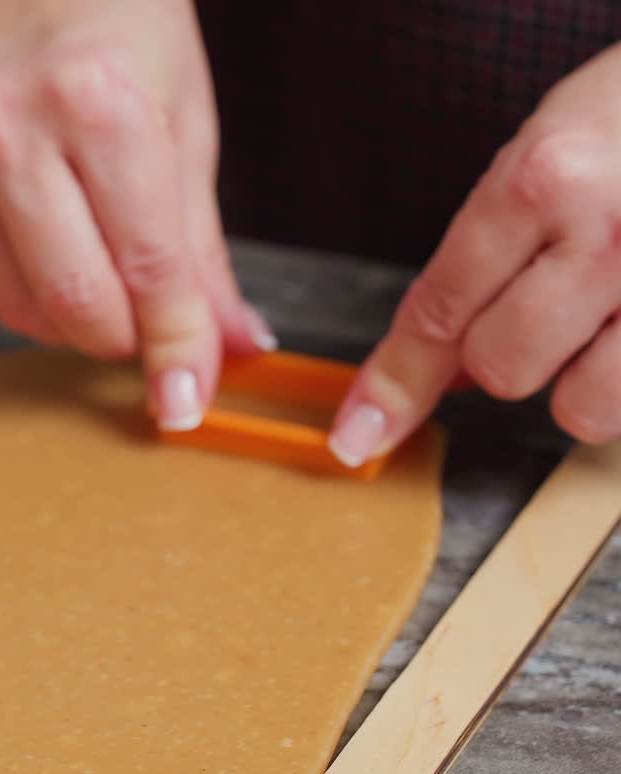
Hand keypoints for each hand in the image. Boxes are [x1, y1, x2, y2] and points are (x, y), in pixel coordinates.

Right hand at [0, 0, 274, 426]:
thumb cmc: (114, 14)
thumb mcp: (186, 122)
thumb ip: (204, 249)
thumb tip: (235, 343)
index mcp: (95, 105)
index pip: (148, 270)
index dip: (177, 348)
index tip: (188, 401)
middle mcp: (10, 131)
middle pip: (78, 305)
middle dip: (129, 338)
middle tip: (157, 323)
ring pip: (25, 309)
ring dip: (80, 320)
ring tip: (108, 271)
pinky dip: (31, 291)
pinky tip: (56, 248)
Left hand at [329, 43, 620, 465]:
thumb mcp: (547, 154)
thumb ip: (487, 256)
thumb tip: (445, 368)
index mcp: (548, 177)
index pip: (441, 309)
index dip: (393, 384)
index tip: (360, 434)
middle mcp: (608, 235)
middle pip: (500, 367)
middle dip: (509, 351)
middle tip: (547, 302)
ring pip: (576, 407)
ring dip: (578, 379)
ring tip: (605, 314)